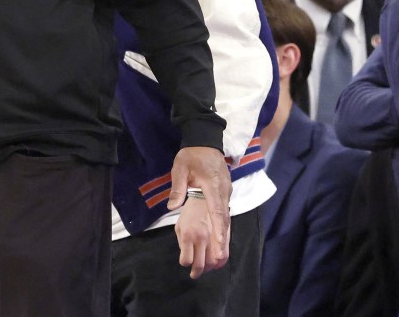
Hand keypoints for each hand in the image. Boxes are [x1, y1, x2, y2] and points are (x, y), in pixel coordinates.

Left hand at [168, 146, 230, 266]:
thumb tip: (172, 207)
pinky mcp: (225, 191)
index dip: (217, 228)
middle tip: (220, 256)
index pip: (216, 211)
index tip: (218, 243)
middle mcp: (223, 191)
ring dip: (223, 232)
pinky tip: (220, 235)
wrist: (205, 141)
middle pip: (224, 217)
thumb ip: (177, 188)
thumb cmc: (191, 155)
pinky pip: (224, 209)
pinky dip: (223, 223)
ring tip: (221, 251)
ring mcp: (226, 191)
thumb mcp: (180, 168)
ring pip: (226, 214)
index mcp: (212, 186)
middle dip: (222, 237)